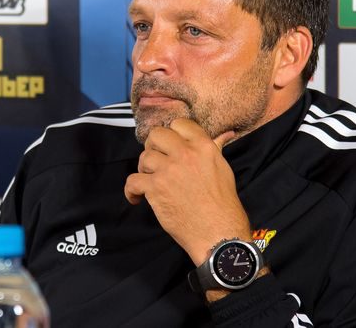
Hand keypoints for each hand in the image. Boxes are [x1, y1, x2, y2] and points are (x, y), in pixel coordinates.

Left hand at [124, 118, 251, 265]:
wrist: (218, 232)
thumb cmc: (224, 204)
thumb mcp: (223, 169)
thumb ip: (215, 149)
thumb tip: (223, 135)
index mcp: (203, 146)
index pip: (180, 123)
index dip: (172, 134)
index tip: (170, 146)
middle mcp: (185, 154)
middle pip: (157, 135)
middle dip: (153, 146)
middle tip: (156, 161)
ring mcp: (168, 170)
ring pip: (143, 157)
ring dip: (144, 170)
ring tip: (150, 182)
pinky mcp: (155, 188)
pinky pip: (132, 181)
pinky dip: (131, 191)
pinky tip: (137, 197)